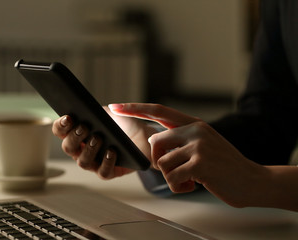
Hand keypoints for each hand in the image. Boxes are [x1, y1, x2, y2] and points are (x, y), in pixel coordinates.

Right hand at [52, 106, 156, 179]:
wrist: (143, 136)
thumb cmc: (123, 125)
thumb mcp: (108, 113)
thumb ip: (96, 110)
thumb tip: (88, 109)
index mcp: (77, 134)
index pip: (60, 131)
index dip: (60, 126)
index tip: (68, 117)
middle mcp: (82, 151)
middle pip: (68, 147)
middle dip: (74, 137)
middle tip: (84, 127)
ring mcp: (94, 163)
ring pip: (83, 162)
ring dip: (89, 150)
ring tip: (98, 138)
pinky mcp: (108, 172)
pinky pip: (103, 171)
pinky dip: (106, 162)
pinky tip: (111, 151)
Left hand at [109, 103, 267, 207]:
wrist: (251, 180)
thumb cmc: (222, 165)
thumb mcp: (202, 144)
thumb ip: (179, 139)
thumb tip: (151, 141)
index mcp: (193, 123)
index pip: (158, 110)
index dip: (134, 108)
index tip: (115, 106)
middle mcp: (195, 129)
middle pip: (154, 143)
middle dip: (158, 160)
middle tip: (177, 170)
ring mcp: (198, 145)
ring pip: (161, 162)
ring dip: (172, 176)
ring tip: (191, 178)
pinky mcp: (199, 163)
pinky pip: (171, 177)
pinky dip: (179, 186)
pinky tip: (196, 184)